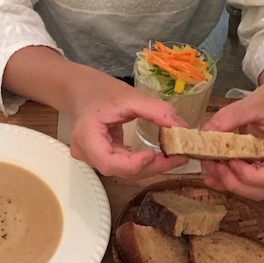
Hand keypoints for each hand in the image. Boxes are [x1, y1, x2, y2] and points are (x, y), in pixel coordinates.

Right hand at [68, 77, 188, 177]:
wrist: (81, 90)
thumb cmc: (101, 90)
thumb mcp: (131, 96)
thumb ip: (157, 111)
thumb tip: (183, 127)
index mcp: (87, 136)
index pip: (109, 162)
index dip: (134, 164)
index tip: (156, 153)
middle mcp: (86, 153)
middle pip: (120, 170)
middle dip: (151, 167)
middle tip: (178, 157)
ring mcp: (92, 159)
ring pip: (124, 172)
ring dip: (150, 167)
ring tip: (173, 157)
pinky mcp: (101, 159)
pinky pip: (123, 166)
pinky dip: (142, 163)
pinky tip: (160, 156)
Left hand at [198, 54, 263, 199]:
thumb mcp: (256, 101)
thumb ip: (231, 116)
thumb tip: (205, 132)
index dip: (248, 176)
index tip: (230, 161)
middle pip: (262, 189)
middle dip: (235, 182)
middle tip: (213, 165)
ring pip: (254, 188)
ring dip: (230, 182)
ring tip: (210, 167)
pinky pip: (248, 178)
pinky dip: (230, 178)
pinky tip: (213, 172)